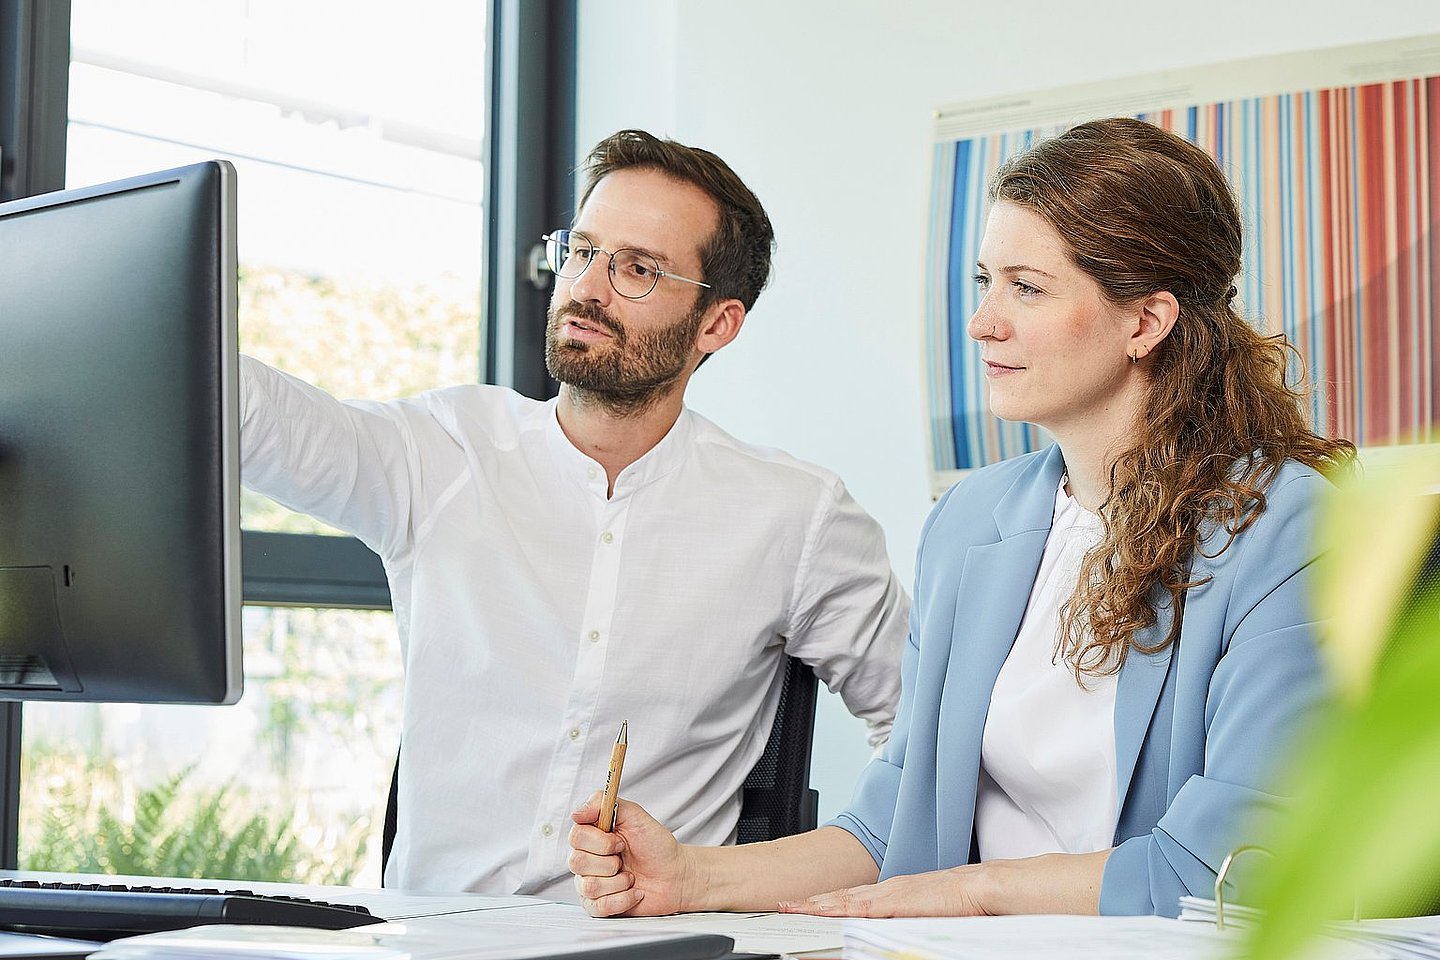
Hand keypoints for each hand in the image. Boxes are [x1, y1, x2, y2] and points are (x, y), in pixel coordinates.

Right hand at [568, 793, 697, 916]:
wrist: (675, 875)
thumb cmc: (656, 846)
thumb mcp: (634, 815)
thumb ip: (603, 803)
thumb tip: (576, 813)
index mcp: (593, 836)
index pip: (575, 836)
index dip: (599, 841)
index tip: (620, 841)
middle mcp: (587, 859)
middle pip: (577, 862)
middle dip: (609, 862)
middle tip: (625, 858)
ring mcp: (591, 883)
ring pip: (588, 886)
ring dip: (618, 881)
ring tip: (631, 876)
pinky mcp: (599, 906)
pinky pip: (599, 907)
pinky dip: (623, 899)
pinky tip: (634, 892)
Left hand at [776, 864, 990, 917]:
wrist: (978, 888)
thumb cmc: (958, 903)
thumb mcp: (921, 913)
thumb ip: (900, 920)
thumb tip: (883, 931)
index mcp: (891, 893)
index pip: (850, 898)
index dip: (824, 902)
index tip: (802, 905)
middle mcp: (885, 890)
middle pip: (840, 897)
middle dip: (810, 902)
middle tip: (783, 905)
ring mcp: (889, 893)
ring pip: (844, 900)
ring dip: (817, 905)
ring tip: (793, 908)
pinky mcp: (897, 901)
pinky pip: (863, 907)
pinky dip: (841, 909)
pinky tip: (825, 912)